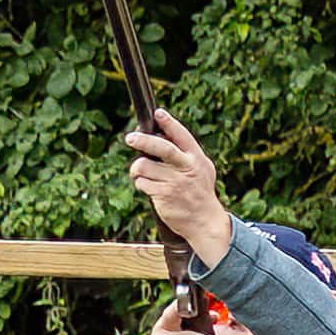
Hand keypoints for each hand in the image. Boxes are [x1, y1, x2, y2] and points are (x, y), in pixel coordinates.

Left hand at [122, 111, 235, 271]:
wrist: (205, 221)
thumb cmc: (199, 193)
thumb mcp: (201, 170)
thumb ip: (185, 154)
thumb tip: (159, 135)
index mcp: (196, 159)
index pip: (182, 136)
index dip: (169, 123)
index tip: (158, 113)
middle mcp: (187, 168)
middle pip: (162, 147)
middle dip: (143, 140)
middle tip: (130, 138)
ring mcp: (175, 181)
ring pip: (143, 165)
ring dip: (138, 170)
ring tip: (143, 175)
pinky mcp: (163, 194)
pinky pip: (141, 182)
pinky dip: (141, 184)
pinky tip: (151, 190)